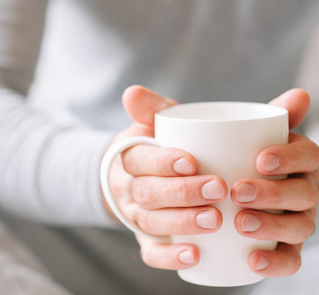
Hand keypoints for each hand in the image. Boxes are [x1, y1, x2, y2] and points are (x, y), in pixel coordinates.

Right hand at [103, 85, 226, 269]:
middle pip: (148, 194)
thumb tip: (131, 91)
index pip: (139, 159)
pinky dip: (169, 256)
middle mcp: (131, 189)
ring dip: (181, 222)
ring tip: (214, 219)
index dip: (162, 162)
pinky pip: (151, 253)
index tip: (191, 160)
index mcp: (131, 158)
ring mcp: (138, 216)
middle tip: (218, 189)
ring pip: (151, 223)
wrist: (142, 176)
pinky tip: (195, 256)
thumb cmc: (159, 147)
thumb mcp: (156, 123)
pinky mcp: (148, 240)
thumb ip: (154, 107)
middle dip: (181, 193)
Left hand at [230, 89, 318, 276]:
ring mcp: (298, 220)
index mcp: (300, 161)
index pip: (308, 156)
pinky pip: (289, 260)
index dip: (290, 157)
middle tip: (238, 191)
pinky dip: (275, 263)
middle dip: (273, 193)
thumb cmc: (242, 156)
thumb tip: (300, 94)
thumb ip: (272, 116)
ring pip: (299, 228)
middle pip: (303, 194)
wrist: (230, 187)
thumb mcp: (252, 134)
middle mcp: (305, 191)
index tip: (260, 159)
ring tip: (240, 223)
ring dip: (272, 227)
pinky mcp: (285, 247)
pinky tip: (252, 262)